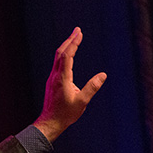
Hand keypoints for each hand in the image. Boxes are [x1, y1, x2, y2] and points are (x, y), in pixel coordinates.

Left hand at [33, 27, 106, 141]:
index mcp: (62, 79)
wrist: (49, 123)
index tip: (79, 33)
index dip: (73, 43)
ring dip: (66, 46)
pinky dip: (64, 54)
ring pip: (58, 58)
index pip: (67, 56)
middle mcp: (55, 76)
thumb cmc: (65, 114)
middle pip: (60, 53)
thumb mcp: (81, 101)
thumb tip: (103, 75)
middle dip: (69, 40)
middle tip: (77, 30)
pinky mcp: (52, 82)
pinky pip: (57, 64)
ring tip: (74, 37)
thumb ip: (92, 88)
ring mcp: (52, 79)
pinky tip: (68, 53)